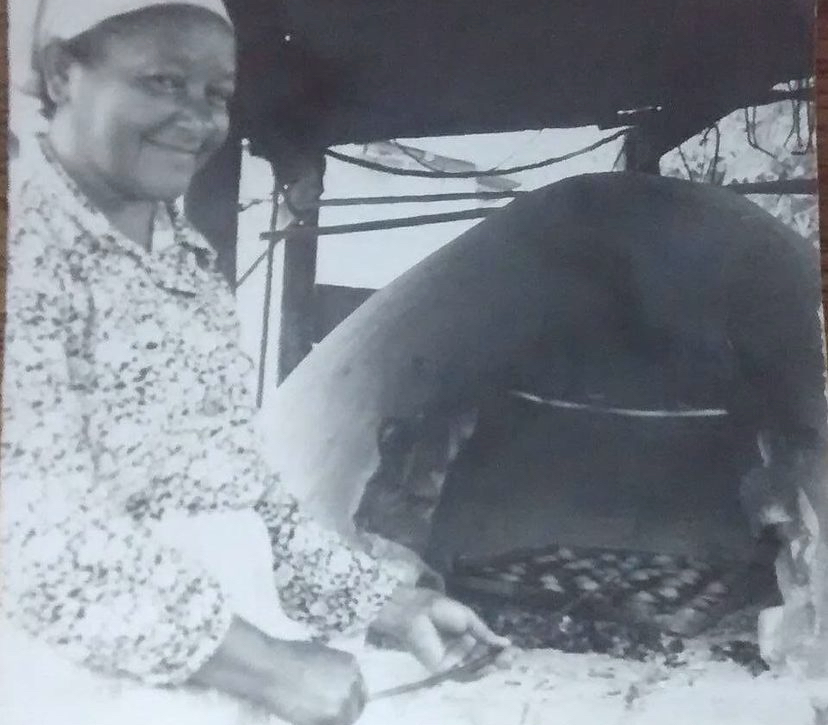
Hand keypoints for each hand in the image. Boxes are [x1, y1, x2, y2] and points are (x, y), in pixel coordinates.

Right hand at [191, 616, 366, 724]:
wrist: (272, 668)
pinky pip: (331, 724)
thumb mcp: (321, 655)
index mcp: (351, 664)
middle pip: (357, 704)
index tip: (340, 701)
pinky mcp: (331, 717)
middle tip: (329, 712)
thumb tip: (335, 682)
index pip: (359, 687)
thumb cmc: (290, 656)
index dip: (349, 696)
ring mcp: (344, 701)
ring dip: (335, 718)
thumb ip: (335, 669)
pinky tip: (309, 717)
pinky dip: (322, 722)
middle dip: (346, 709)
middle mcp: (352, 682)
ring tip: (316, 713)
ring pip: (346, 718)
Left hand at [371, 586, 513, 671]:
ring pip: (475, 669)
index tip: (513, 648)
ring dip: (490, 667)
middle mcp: (460, 651)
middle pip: (482, 660)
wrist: (418, 611)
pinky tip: (489, 668)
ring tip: (503, 662)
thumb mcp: (468, 618)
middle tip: (511, 658)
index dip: (499, 650)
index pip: (486, 647)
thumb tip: (506, 642)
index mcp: (466, 636)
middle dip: (498, 660)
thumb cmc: (440, 609)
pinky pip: (463, 674)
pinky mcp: (444, 669)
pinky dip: (477, 672)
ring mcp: (452, 661)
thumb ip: (484, 633)